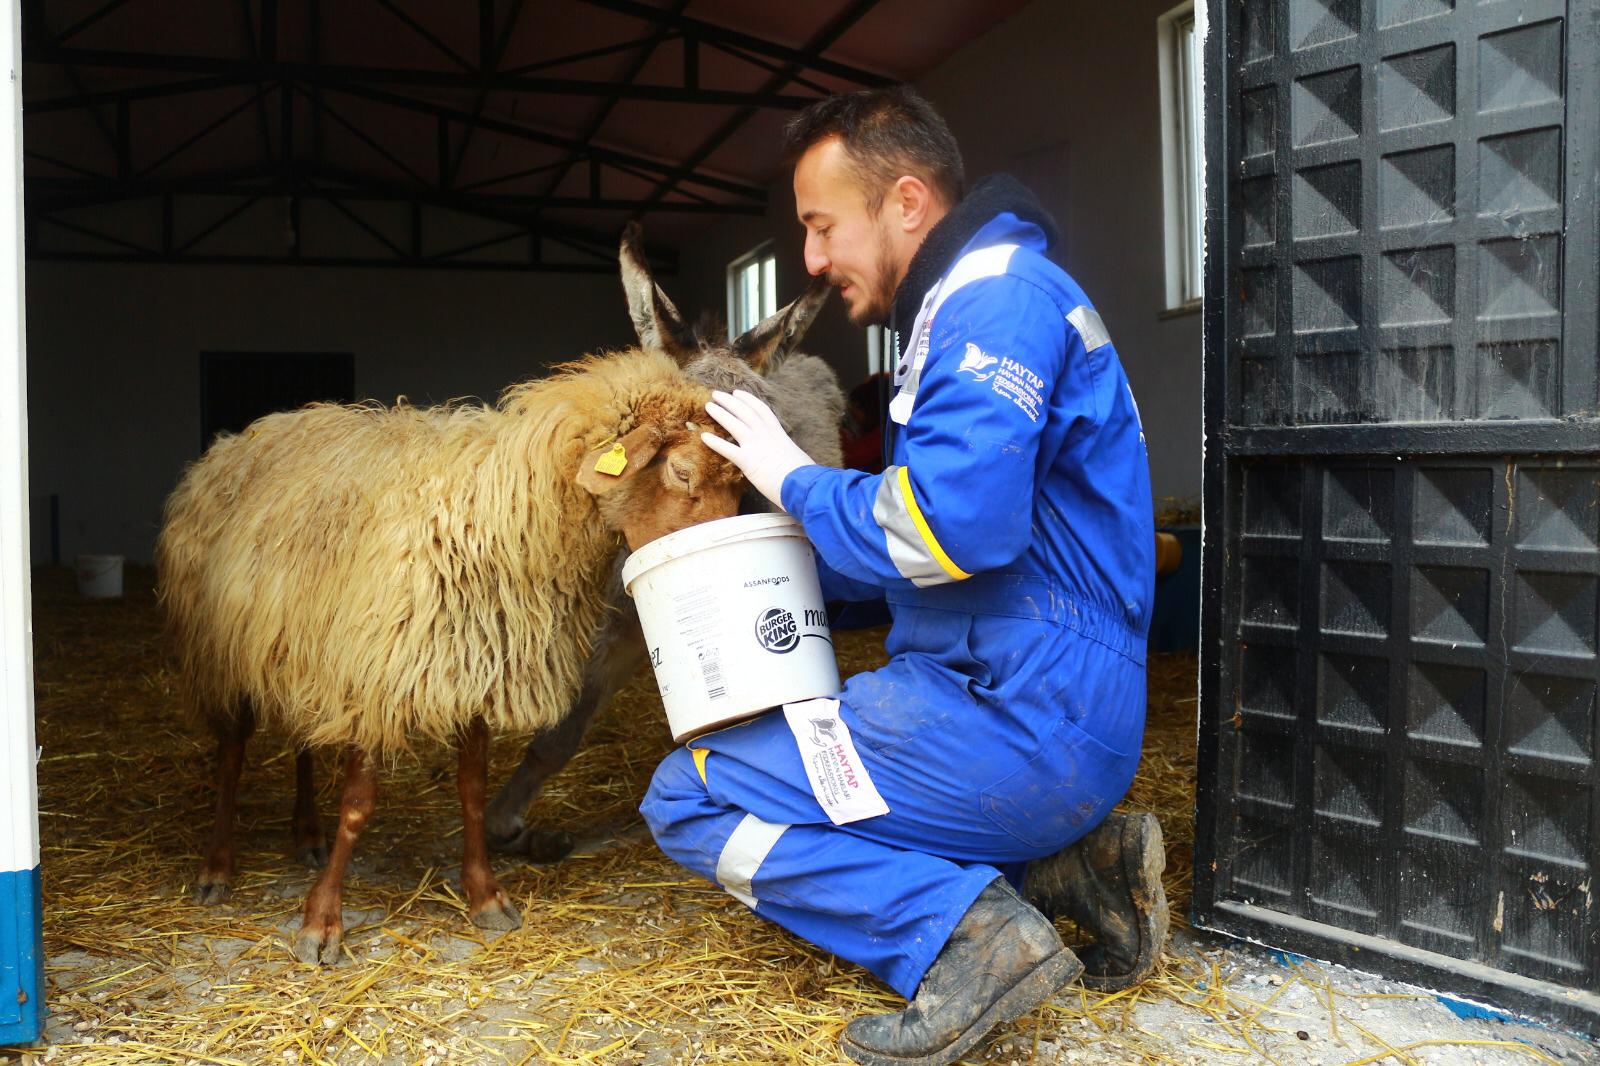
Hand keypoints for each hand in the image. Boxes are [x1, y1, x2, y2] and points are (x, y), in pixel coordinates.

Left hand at [701, 389, 814, 509]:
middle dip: (730, 402)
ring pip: (735, 424)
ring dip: (721, 413)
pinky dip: (715, 442)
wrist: (804, 485)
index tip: (737, 393)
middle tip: (716, 394)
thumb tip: (792, 460)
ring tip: (708, 406)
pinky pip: (728, 449)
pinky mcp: (748, 462)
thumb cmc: (806, 476)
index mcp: (779, 434)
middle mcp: (766, 436)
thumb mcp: (799, 459)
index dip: (748, 400)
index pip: (762, 411)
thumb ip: (789, 455)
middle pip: (745, 412)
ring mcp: (757, 447)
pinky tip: (703, 437)